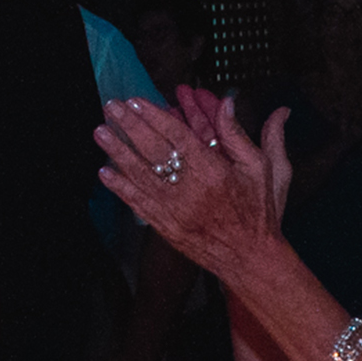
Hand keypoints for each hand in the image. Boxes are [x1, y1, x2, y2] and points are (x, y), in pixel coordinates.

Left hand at [94, 93, 289, 283]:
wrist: (250, 258)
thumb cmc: (258, 213)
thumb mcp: (260, 169)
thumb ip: (239, 135)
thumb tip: (228, 103)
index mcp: (212, 170)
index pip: (176, 134)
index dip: (153, 115)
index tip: (136, 101)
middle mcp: (189, 189)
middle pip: (152, 150)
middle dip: (129, 126)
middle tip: (111, 107)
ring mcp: (174, 209)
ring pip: (140, 175)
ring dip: (118, 152)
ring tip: (101, 133)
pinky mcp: (166, 226)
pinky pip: (138, 203)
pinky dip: (121, 188)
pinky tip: (106, 173)